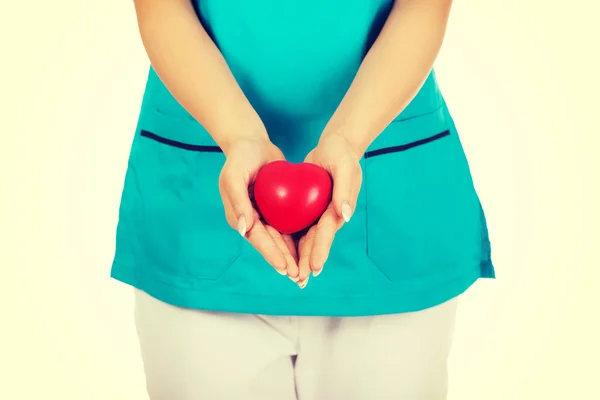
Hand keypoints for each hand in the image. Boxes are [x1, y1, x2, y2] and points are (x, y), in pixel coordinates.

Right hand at [219, 137, 298, 277]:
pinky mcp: (276, 210)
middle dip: (284, 261)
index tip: (284, 268)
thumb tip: (244, 230)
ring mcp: (264, 216)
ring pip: (280, 240)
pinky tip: (311, 249)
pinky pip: (288, 226)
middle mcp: (251, 220)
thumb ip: (238, 202)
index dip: (271, 254)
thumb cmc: (240, 158)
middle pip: (270, 244)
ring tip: (305, 273)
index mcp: (239, 217)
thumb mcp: (234, 176)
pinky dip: (297, 239)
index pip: (257, 239)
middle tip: (299, 277)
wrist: (251, 143)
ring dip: (292, 256)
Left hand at [294, 133, 362, 286]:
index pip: (326, 233)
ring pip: (307, 239)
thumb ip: (345, 190)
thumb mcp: (344, 167)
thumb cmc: (341, 154)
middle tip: (299, 282)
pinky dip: (292, 242)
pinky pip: (299, 228)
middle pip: (316, 242)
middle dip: (308, 262)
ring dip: (300, 258)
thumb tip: (344, 216)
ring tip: (292, 277)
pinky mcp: (308, 209)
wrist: (335, 146)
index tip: (313, 268)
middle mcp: (329, 216)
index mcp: (338, 209)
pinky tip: (282, 254)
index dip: (320, 250)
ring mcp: (318, 214)